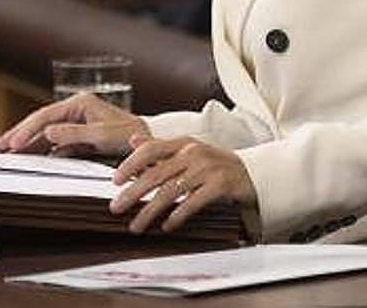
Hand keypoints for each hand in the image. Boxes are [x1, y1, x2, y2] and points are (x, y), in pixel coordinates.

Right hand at [0, 92, 147, 155]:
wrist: (145, 142)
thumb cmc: (128, 135)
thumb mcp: (102, 136)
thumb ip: (74, 134)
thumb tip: (48, 133)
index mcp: (80, 103)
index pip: (47, 115)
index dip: (28, 129)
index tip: (14, 143)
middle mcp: (75, 109)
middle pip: (41, 121)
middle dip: (21, 133)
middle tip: (1, 146)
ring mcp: (76, 121)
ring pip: (45, 131)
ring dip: (27, 141)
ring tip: (8, 151)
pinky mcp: (78, 134)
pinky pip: (54, 141)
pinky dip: (40, 148)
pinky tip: (27, 155)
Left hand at [109, 135, 257, 233]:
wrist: (251, 173)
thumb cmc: (213, 164)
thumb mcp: (187, 151)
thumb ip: (160, 148)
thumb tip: (132, 140)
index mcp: (182, 143)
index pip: (150, 148)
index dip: (131, 163)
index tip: (115, 180)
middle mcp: (193, 153)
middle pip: (156, 173)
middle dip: (132, 192)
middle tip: (116, 208)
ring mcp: (208, 168)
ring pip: (171, 191)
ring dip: (150, 210)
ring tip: (137, 225)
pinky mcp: (220, 185)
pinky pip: (193, 202)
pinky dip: (177, 215)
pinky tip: (166, 225)